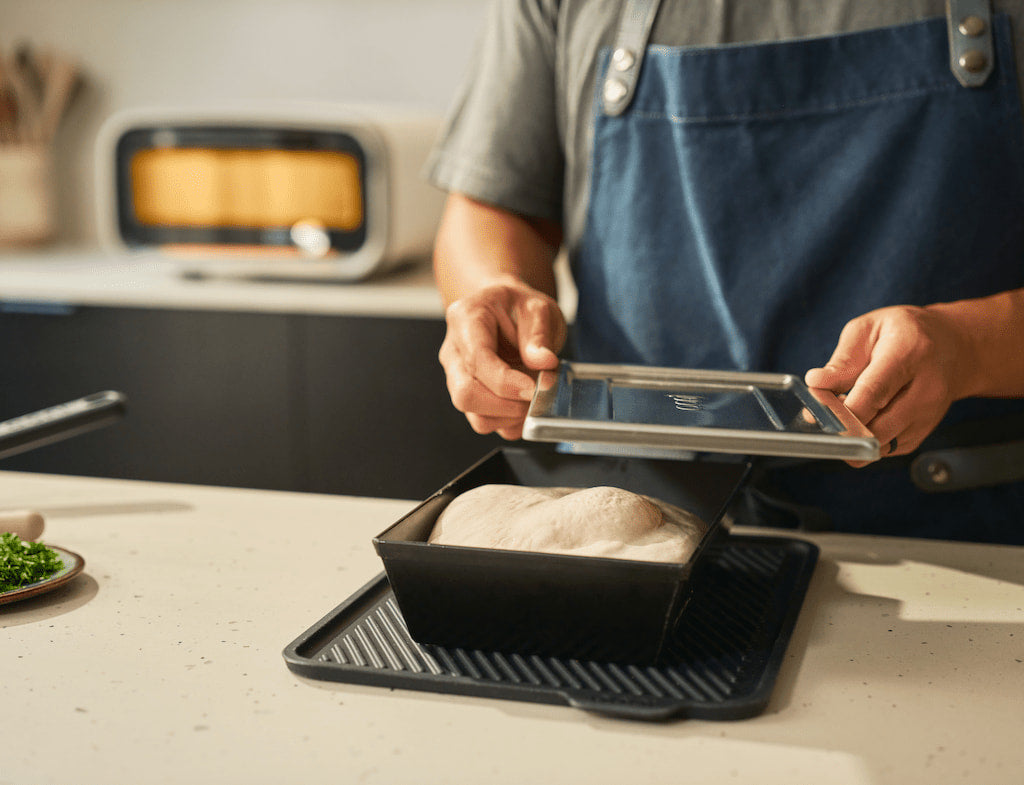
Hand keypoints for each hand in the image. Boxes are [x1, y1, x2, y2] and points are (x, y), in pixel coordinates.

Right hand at [439, 276, 566, 439]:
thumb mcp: (538, 308)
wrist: (508, 312)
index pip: (477, 362)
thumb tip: (544, 363)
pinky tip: (524, 404)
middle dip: (506, 404)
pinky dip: (509, 423)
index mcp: (465, 319)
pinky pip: (485, 422)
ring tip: (533, 397)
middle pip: (465, 394)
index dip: (506, 382)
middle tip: (535, 395)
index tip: (534, 387)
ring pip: (474, 415)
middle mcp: (453, 352)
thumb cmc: (519, 308)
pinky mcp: (470, 397)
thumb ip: (539, 335)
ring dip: (510, 416)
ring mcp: (457, 377)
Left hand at [805, 305, 969, 465]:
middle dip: (841, 426)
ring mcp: (927, 417)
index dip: (839, 408)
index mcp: (910, 354)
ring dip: (851, 436)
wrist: (955, 349)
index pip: (873, 393)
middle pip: (877, 426)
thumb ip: (842, 359)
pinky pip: (884, 449)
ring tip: (842, 412)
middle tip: (821, 413)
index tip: (814, 409)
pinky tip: (860, 419)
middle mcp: (926, 390)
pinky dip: (863, 441)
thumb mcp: (870, 329)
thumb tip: (817, 383)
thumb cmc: (904, 334)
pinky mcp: (922, 434)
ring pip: (879, 444)